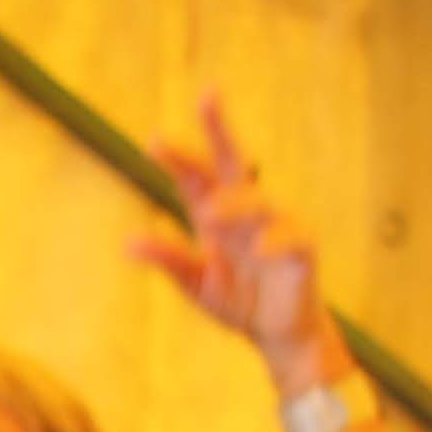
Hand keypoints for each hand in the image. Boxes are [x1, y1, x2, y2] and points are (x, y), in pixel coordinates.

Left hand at [132, 96, 337, 376]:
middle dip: (221, 130)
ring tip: (209, 215)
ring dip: (234, 205)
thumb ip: (170, 261)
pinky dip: (275, 241)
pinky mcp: (302, 248)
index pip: (197, 176)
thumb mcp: (196, 284)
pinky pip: (291, 237)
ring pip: (258, 202)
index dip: (180, 157)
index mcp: (217, 216)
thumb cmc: (239, 301)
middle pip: (233, 164)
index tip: (156, 140)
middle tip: (206, 98)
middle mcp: (246, 212)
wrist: (277, 333)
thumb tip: (129, 244)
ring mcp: (276, 225)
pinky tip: (259, 250)